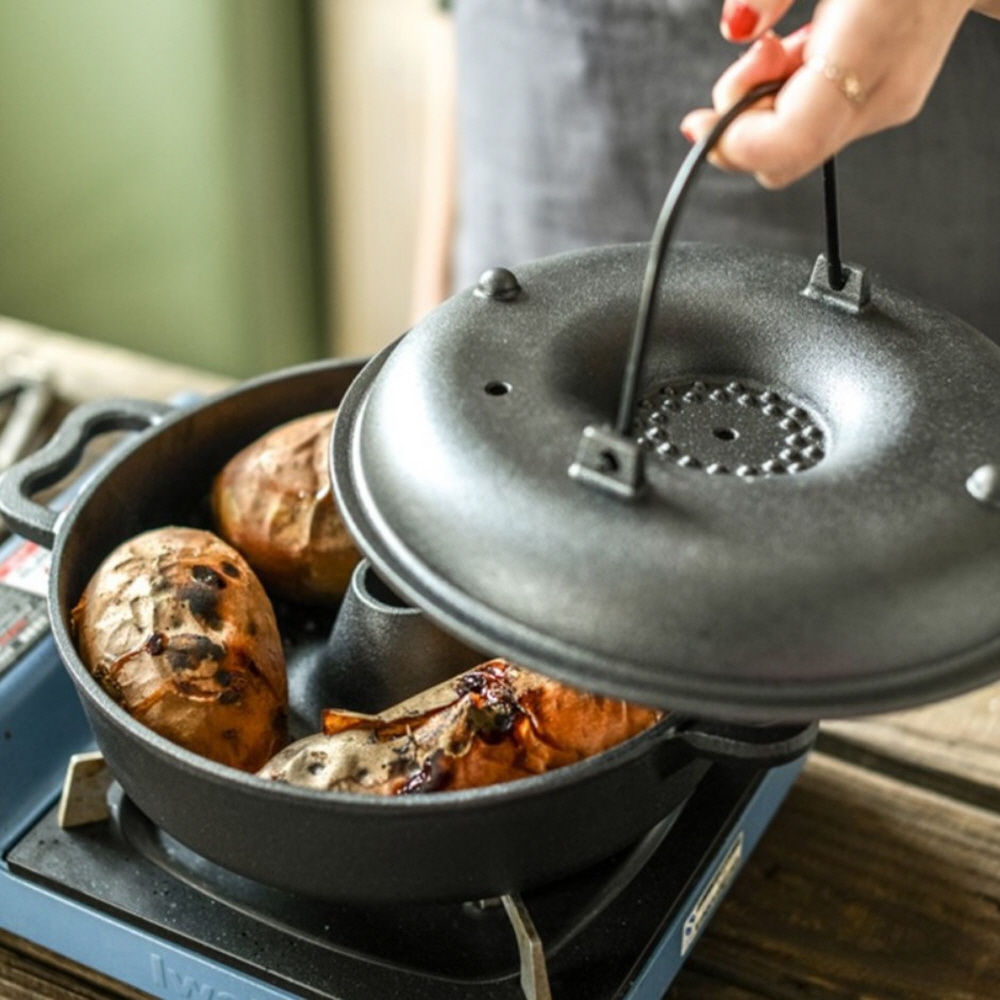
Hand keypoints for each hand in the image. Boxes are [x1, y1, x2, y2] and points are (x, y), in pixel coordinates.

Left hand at [680, 0, 999, 188]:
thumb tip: (737, 26)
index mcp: (868, 46)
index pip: (788, 142)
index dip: (732, 143)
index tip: (699, 123)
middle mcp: (882, 91)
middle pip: (784, 159)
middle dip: (745, 121)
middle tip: (754, 59)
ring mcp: (890, 103)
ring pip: (796, 147)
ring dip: (767, 106)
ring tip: (781, 46)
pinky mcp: (889, 103)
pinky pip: (817, 126)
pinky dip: (791, 100)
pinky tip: (802, 55)